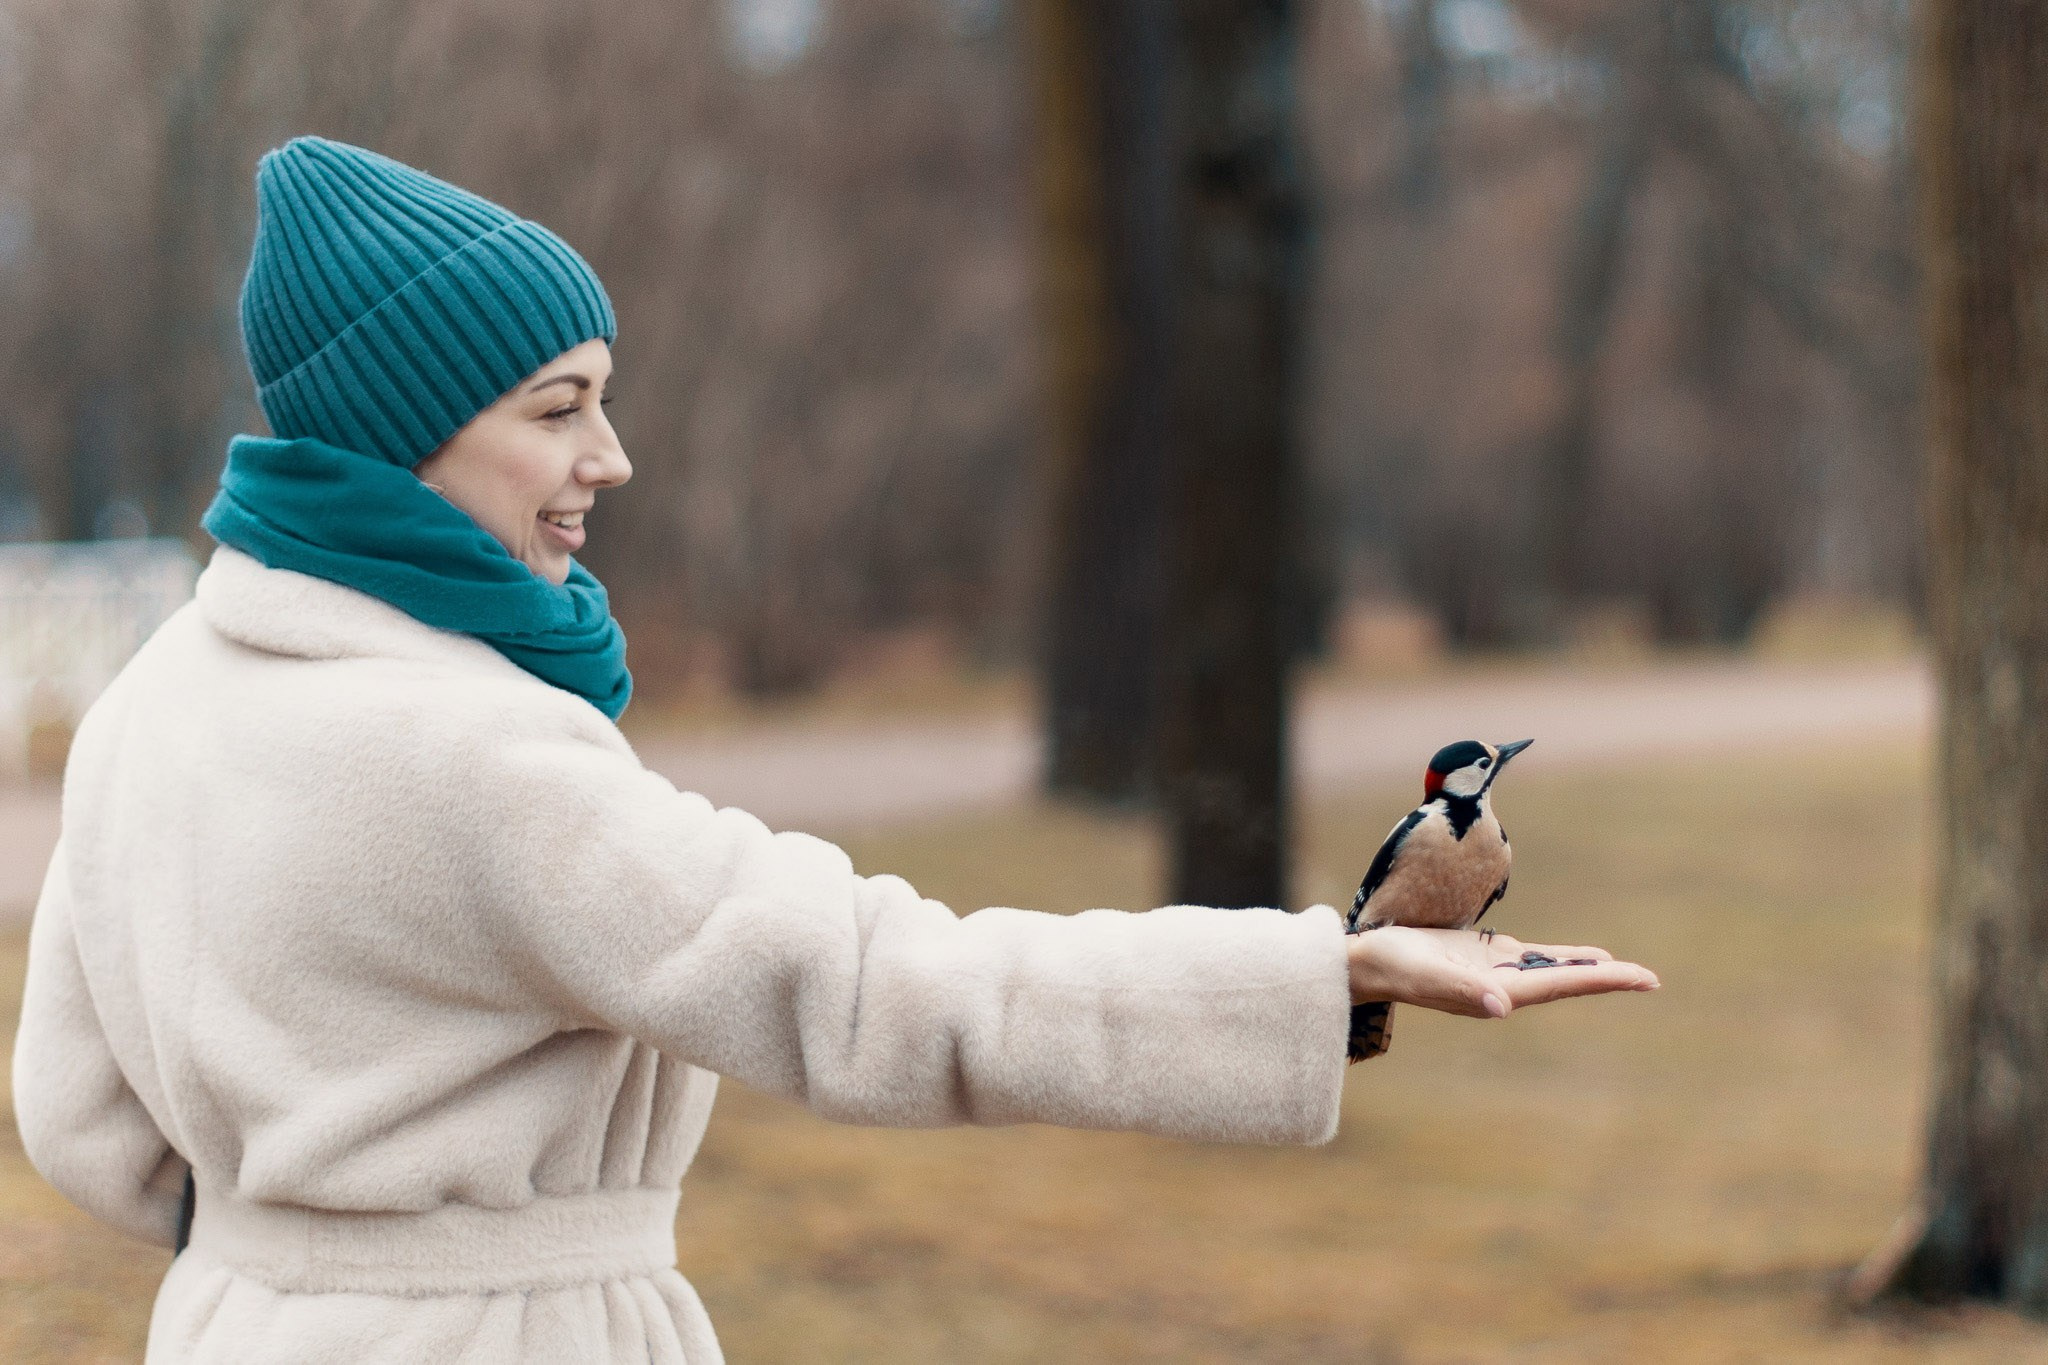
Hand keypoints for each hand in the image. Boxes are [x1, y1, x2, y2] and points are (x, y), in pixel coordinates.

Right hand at [1346, 926, 1657, 1018]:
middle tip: (1651, 979)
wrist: (1362, 964)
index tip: (1642, 979)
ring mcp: (1492, 973)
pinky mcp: (1480, 958)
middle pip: (1565, 981)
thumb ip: (1462, 990)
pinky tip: (1577, 957)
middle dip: (1606, 979)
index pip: (1561, 985)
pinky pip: (1530, 957)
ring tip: (1624, 971)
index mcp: (1496, 992)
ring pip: (1552, 971)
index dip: (1602, 981)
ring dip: (1587, 970)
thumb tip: (1503, 1007)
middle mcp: (1501, 987)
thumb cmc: (1389, 966)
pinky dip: (1559, 957)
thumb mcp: (1424, 973)